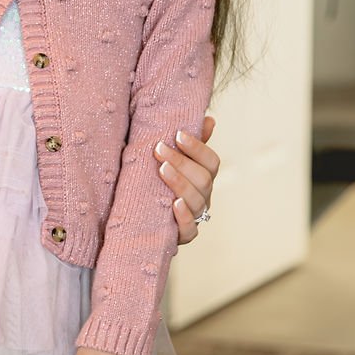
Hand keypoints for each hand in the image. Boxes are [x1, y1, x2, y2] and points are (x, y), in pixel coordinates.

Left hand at [156, 114, 218, 244]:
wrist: (143, 219)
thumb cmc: (159, 183)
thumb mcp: (172, 162)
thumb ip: (189, 144)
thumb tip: (209, 120)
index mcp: (204, 177)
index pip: (211, 161)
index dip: (197, 148)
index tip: (177, 134)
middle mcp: (204, 196)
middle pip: (203, 180)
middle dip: (182, 163)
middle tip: (158, 148)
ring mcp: (197, 216)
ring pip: (197, 202)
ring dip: (180, 184)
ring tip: (162, 170)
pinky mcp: (184, 235)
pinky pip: (190, 230)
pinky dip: (184, 218)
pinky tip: (174, 205)